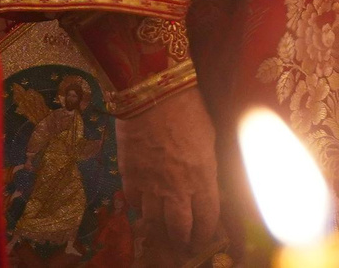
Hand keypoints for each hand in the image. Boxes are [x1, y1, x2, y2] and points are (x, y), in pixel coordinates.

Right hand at [119, 85, 222, 267]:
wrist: (153, 94)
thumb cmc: (189, 110)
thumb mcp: (209, 139)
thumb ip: (206, 166)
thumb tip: (205, 180)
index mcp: (202, 178)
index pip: (207, 218)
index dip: (206, 232)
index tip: (204, 238)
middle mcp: (177, 189)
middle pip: (179, 229)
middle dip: (182, 240)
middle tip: (183, 244)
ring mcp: (150, 186)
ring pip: (153, 222)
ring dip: (159, 229)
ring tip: (161, 231)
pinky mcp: (129, 177)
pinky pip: (133, 203)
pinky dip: (138, 207)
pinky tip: (142, 205)